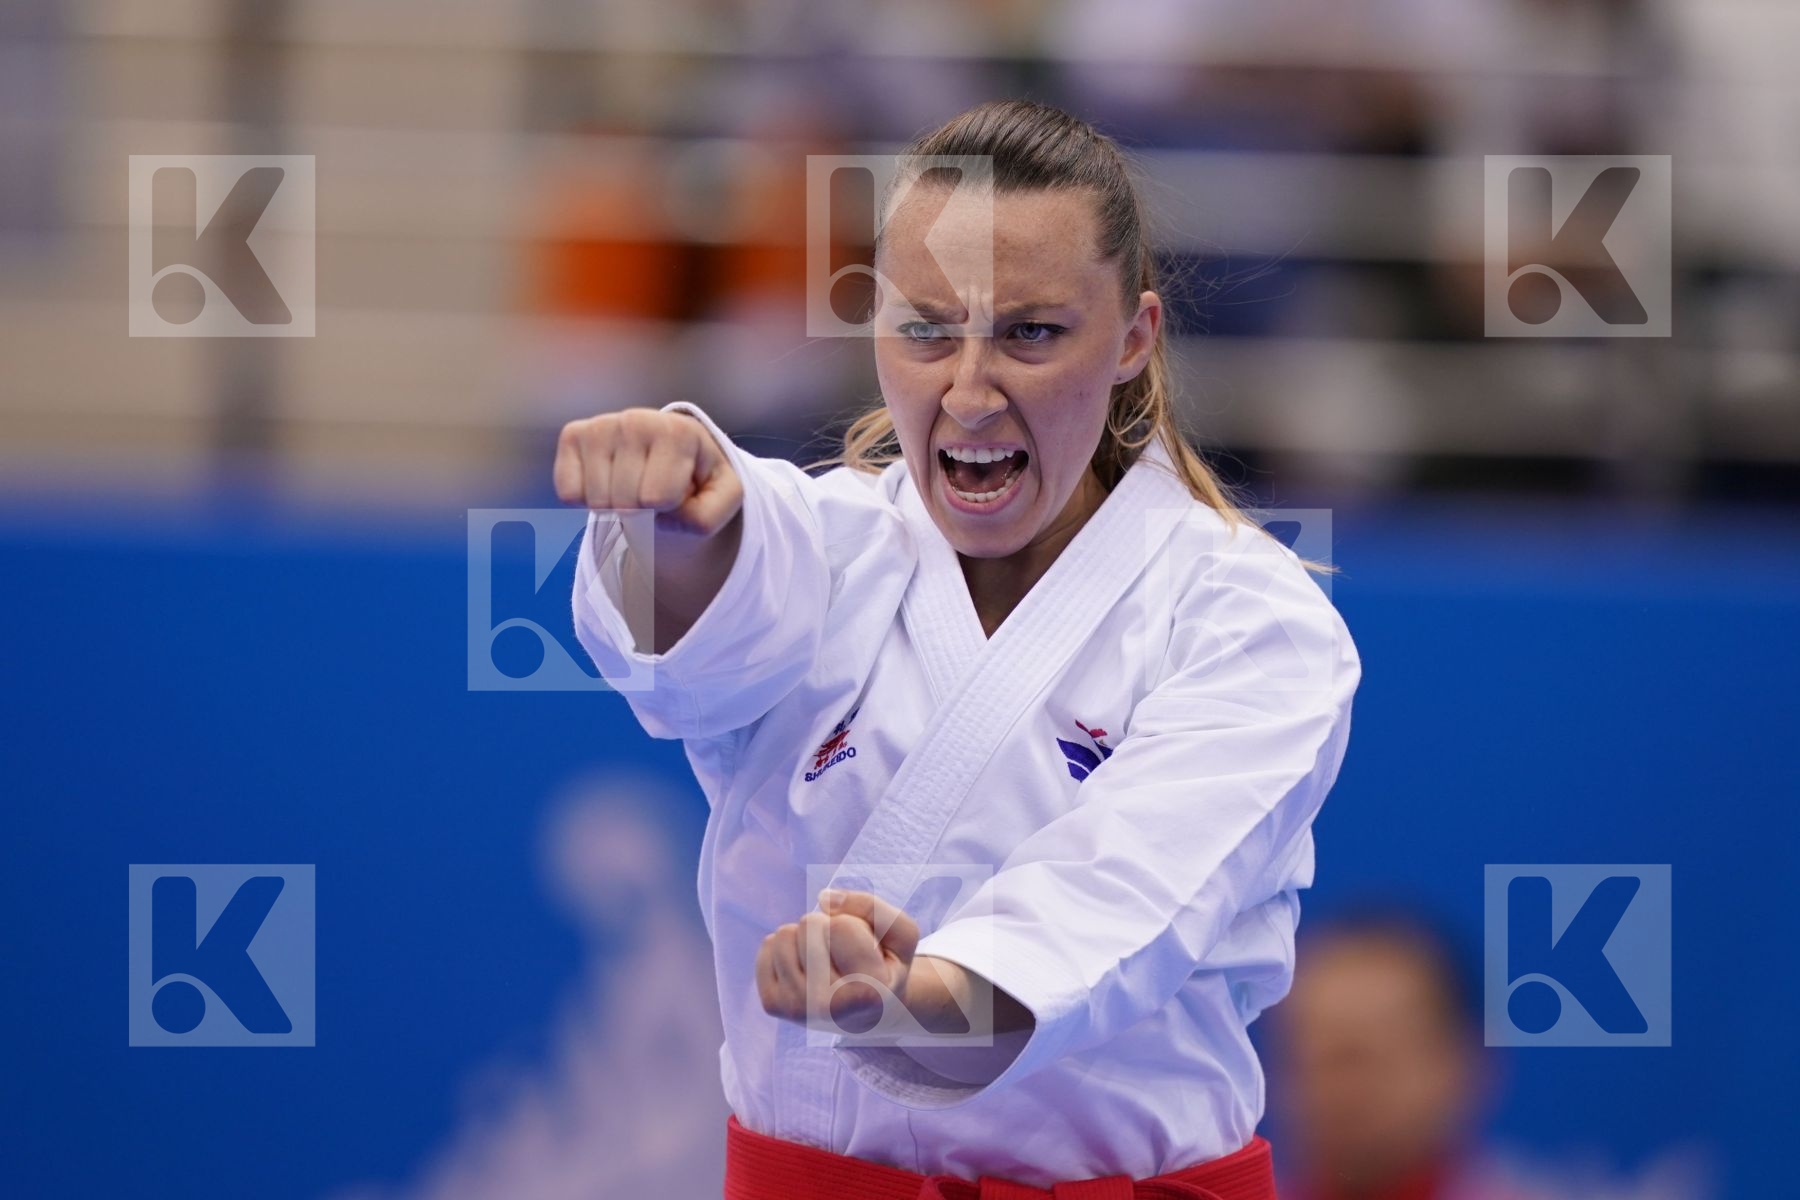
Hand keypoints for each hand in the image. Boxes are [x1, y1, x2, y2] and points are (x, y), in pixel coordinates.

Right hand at [553, 408, 743, 544]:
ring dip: (615, 506)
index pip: (659, 498)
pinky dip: (586, 500)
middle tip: (652, 491)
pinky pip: (568, 492)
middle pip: (626, 502)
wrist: (670, 457)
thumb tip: (662, 516)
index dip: (670, 507)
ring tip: (633, 485)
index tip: (678, 490)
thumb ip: (707, 516)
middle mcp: (637, 419)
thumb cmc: (698, 478)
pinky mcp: (573, 435)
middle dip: (642, 510)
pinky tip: (607, 481)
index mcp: (679, 431)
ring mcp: (602, 424)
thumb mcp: (724, 498)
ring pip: (597, 501)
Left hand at [756, 890, 919, 1035]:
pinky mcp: (773, 1004)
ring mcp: (796, 1009)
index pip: (841, 926)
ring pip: (784, 934)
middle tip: (845, 956)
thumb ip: (872, 906)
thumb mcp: (900, 933)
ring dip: (805, 938)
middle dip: (827, 927)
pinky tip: (806, 969)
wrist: (868, 1011)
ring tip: (826, 962)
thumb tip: (823, 898)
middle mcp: (827, 1008)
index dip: (855, 925)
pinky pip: (767, 946)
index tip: (867, 952)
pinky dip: (787, 948)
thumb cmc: (884, 966)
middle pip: (809, 925)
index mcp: (867, 993)